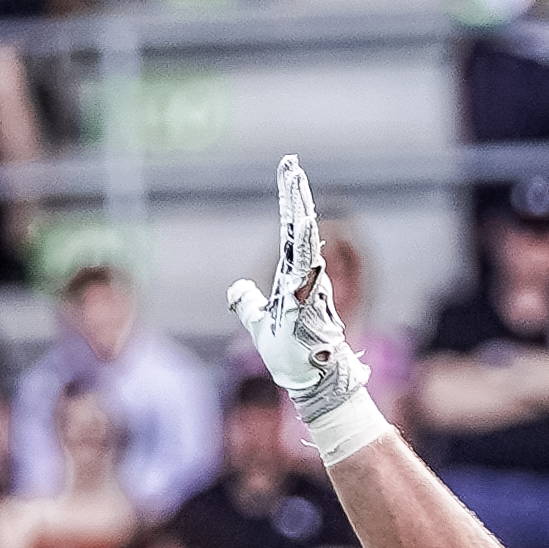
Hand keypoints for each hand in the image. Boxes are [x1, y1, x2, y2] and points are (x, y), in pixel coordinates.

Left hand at [228, 155, 380, 457]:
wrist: (310, 383)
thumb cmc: (293, 357)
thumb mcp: (260, 325)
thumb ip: (249, 303)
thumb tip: (237, 288)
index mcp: (294, 278)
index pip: (290, 233)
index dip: (289, 203)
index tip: (290, 173)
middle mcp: (305, 276)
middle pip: (298, 228)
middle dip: (294, 195)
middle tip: (290, 164)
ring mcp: (309, 286)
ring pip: (305, 240)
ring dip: (299, 210)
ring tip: (295, 180)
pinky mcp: (309, 301)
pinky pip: (308, 266)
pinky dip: (307, 243)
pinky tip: (305, 220)